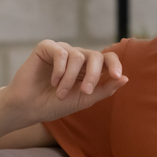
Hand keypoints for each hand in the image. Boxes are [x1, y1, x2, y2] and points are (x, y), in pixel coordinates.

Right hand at [2, 40, 128, 124]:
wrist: (29, 108)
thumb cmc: (56, 104)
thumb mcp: (84, 99)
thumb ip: (105, 89)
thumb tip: (126, 79)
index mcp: (89, 68)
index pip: (108, 58)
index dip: (116, 65)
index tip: (118, 76)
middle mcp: (78, 56)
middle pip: (96, 56)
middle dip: (93, 75)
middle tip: (85, 92)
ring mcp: (62, 50)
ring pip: (77, 56)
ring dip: (70, 79)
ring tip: (60, 93)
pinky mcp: (46, 47)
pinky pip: (60, 52)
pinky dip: (59, 70)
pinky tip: (52, 82)